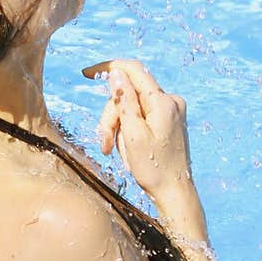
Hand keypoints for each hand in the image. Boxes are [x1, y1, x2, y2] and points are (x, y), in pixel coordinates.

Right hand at [84, 57, 193, 203]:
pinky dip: (130, 129)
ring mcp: (172, 111)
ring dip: (119, 127)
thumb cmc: (154, 169)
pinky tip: (129, 148)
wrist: (174, 192)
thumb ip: (124, 100)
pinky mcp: (169, 121)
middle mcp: (171, 101)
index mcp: (163, 102)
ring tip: (116, 151)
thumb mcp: (133, 134)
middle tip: (104, 143)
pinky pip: (142, 116)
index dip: (108, 68)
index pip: (133, 70)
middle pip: (128, 94)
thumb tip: (116, 73)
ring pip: (132, 107)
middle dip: (112, 116)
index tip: (87, 74)